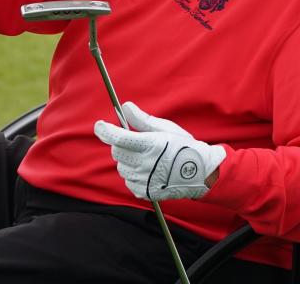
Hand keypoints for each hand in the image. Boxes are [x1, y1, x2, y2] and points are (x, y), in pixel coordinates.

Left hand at [94, 102, 225, 201]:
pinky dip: (133, 175)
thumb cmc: (183, 146)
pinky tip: (148, 170)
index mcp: (151, 144)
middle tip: (134, 142)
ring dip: (127, 160)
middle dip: (120, 145)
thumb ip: (142, 119)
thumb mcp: (165, 128)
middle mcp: (146, 163)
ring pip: (121, 167)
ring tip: (146, 158)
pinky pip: (128, 181)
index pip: (119, 138)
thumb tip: (125, 107)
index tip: (99, 125)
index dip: (105, 131)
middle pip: (117, 152)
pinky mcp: (145, 192)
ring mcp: (145, 180)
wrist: (201, 173)